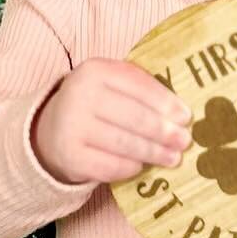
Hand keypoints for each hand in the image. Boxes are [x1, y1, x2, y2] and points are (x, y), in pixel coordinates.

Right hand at [32, 58, 193, 184]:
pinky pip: (109, 165)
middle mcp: (80, 95)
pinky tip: (142, 167)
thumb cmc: (95, 105)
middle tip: (185, 141)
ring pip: (124, 143)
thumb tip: (181, 113)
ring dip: (153, 152)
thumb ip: (141, 90)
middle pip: (134, 117)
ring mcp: (71, 127)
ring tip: (173, 158)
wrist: (51, 131)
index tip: (186, 117)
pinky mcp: (70, 156)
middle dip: (163, 131)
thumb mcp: (111, 85)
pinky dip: (130, 167)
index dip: (165, 102)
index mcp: (95, 70)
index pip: (138, 86)